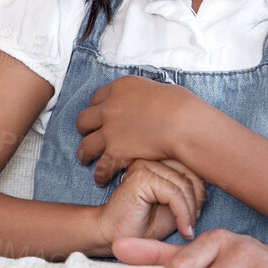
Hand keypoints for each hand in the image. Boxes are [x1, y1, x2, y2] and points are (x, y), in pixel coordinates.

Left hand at [76, 76, 219, 183]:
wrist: (183, 124)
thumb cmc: (182, 106)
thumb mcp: (159, 89)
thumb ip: (145, 97)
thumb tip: (150, 103)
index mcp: (120, 88)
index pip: (98, 96)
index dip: (98, 107)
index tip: (100, 114)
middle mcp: (109, 107)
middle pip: (85, 119)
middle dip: (86, 128)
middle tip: (89, 134)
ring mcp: (109, 130)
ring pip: (85, 144)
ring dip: (85, 153)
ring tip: (86, 159)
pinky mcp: (114, 151)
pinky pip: (101, 166)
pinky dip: (101, 174)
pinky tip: (102, 179)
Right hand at [94, 159, 206, 250]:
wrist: (114, 236)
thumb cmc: (145, 222)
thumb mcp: (175, 204)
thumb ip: (189, 188)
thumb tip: (215, 182)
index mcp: (158, 158)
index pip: (194, 164)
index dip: (202, 191)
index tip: (197, 213)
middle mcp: (150, 157)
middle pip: (192, 171)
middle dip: (198, 200)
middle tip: (193, 221)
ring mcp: (144, 165)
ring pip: (184, 184)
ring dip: (191, 211)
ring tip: (187, 227)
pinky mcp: (140, 178)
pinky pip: (174, 194)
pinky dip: (184, 215)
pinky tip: (183, 229)